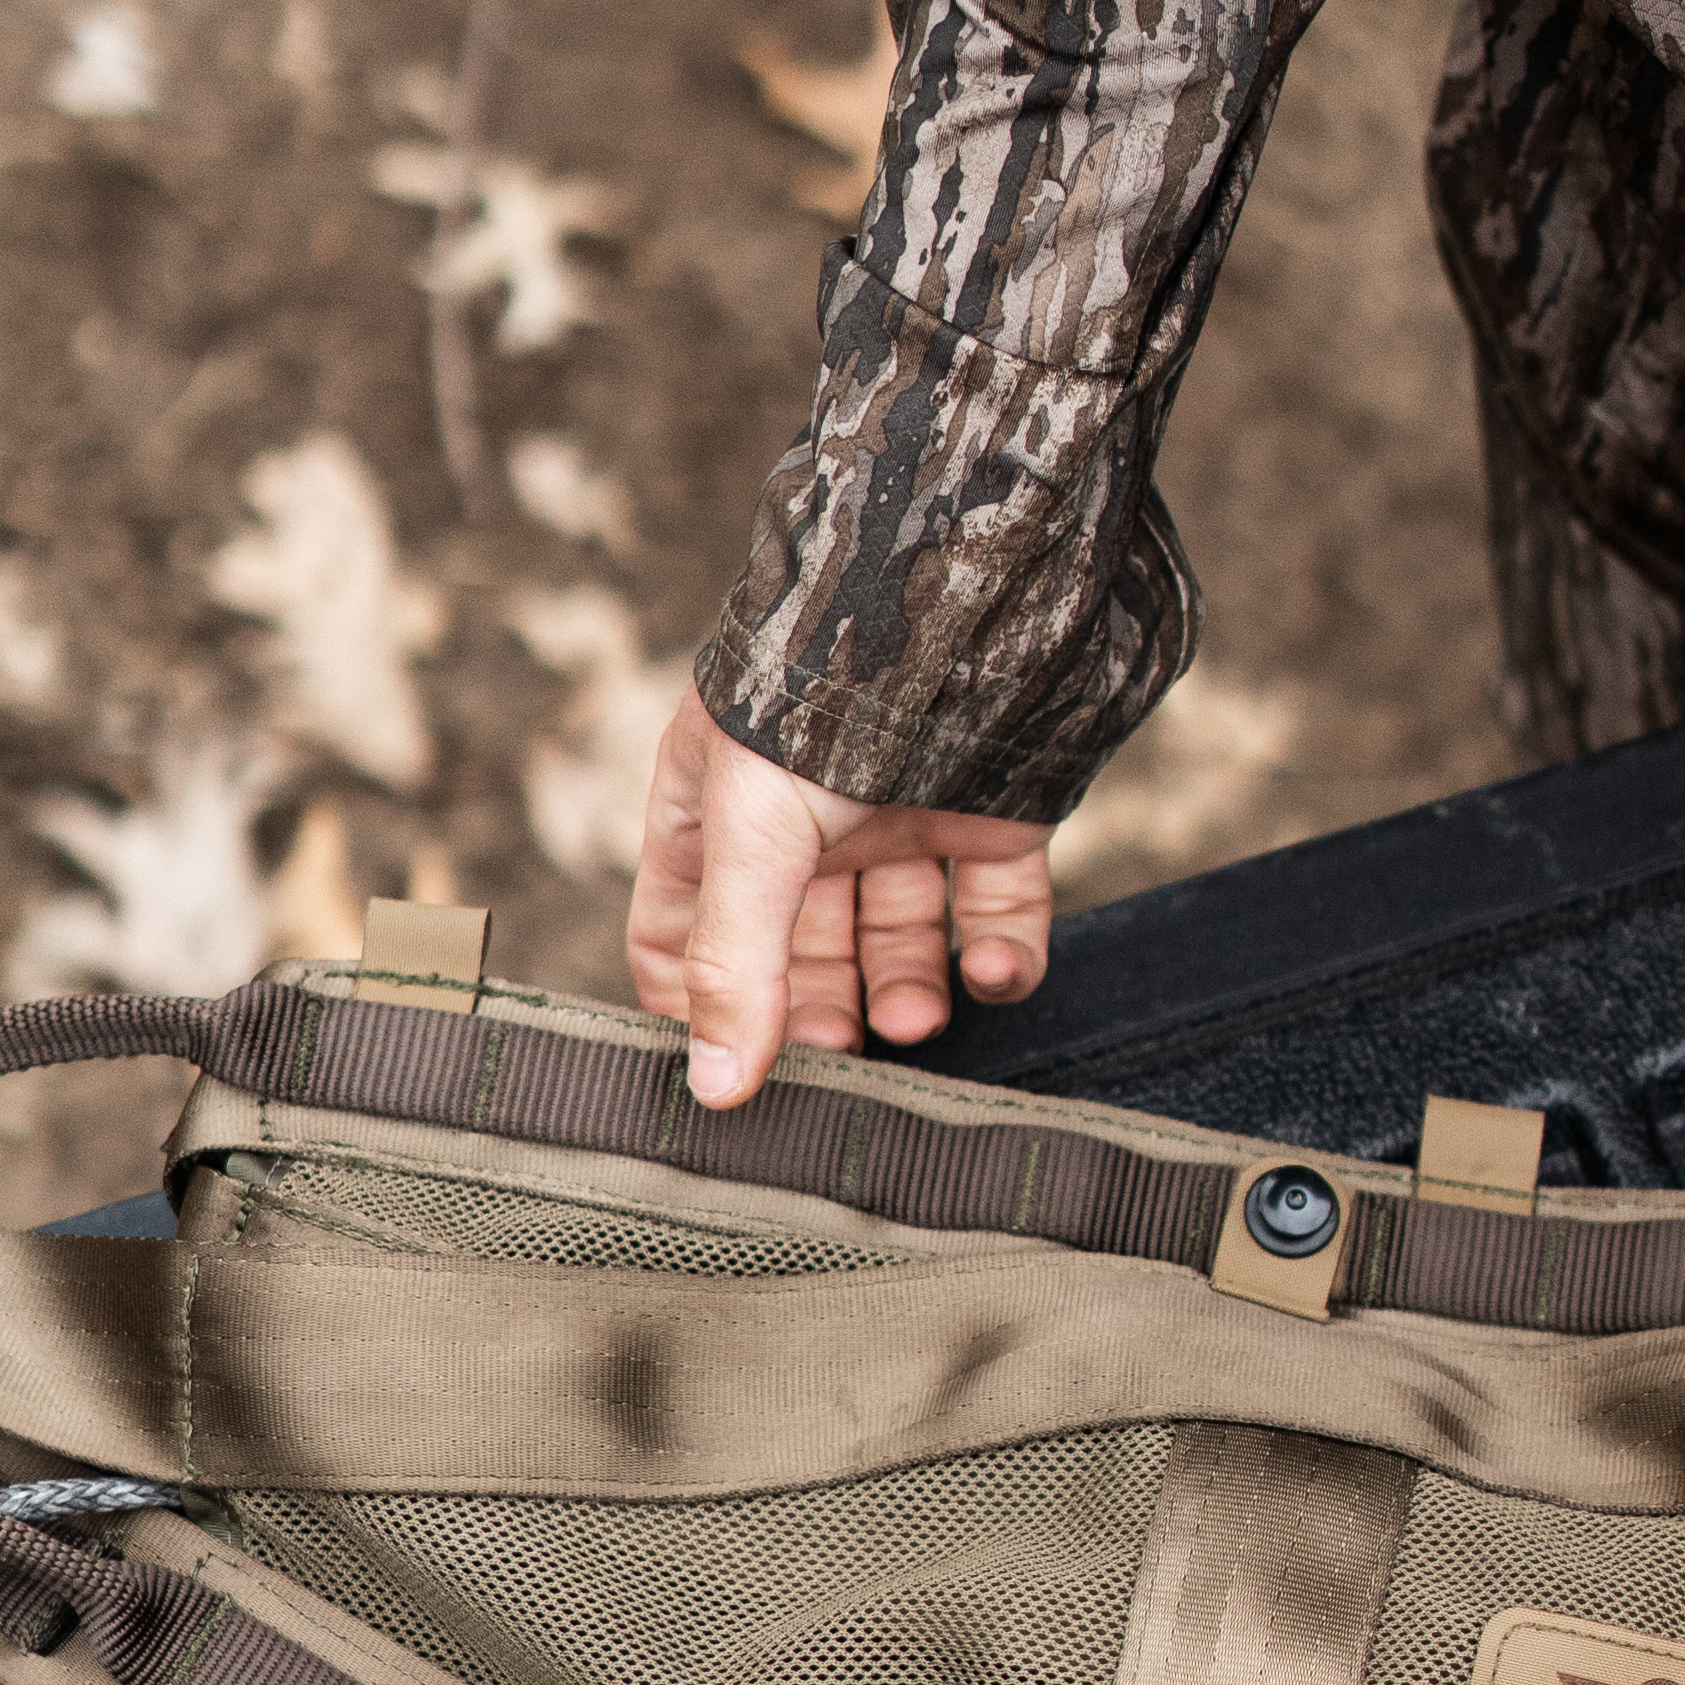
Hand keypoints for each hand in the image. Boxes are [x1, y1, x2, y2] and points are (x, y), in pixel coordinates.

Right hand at [627, 693, 1052, 1108]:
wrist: (957, 597)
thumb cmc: (821, 695)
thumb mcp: (752, 832)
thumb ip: (734, 962)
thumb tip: (716, 1088)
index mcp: (720, 813)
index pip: (682, 934)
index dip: (697, 1006)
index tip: (729, 1075)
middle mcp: (808, 825)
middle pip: (801, 956)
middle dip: (821, 1013)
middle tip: (844, 1061)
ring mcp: (900, 821)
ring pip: (900, 942)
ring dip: (909, 994)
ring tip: (917, 1024)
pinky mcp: (992, 819)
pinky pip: (997, 912)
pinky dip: (1002, 957)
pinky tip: (993, 973)